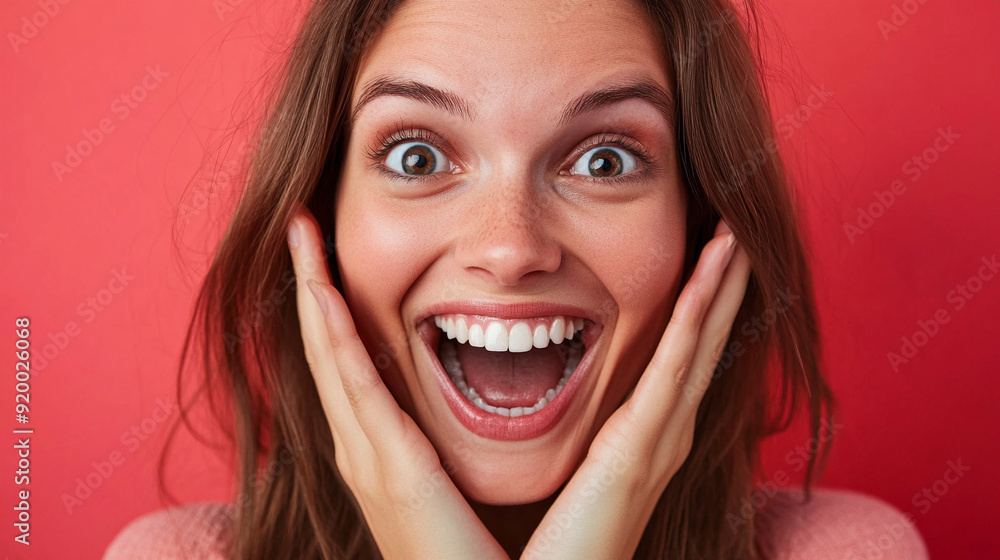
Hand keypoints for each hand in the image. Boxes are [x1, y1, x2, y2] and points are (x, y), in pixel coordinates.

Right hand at [287, 206, 507, 559]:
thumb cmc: (475, 556)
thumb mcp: (453, 483)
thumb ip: (445, 443)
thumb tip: (479, 394)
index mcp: (379, 449)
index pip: (345, 359)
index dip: (329, 302)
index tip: (325, 248)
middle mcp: (361, 448)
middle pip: (326, 347)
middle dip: (311, 282)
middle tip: (301, 221)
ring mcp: (367, 457)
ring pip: (330, 355)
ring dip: (314, 290)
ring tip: (302, 233)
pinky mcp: (389, 468)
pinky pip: (354, 386)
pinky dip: (334, 333)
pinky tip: (322, 291)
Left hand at [521, 221, 750, 559]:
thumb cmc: (542, 550)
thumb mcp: (551, 474)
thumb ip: (549, 433)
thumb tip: (497, 392)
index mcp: (638, 439)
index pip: (675, 359)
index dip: (693, 310)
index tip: (699, 261)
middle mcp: (660, 436)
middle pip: (699, 345)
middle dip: (717, 289)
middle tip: (731, 234)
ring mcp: (658, 440)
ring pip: (698, 345)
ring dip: (718, 289)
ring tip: (733, 237)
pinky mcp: (642, 448)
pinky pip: (677, 365)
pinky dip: (698, 314)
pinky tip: (713, 270)